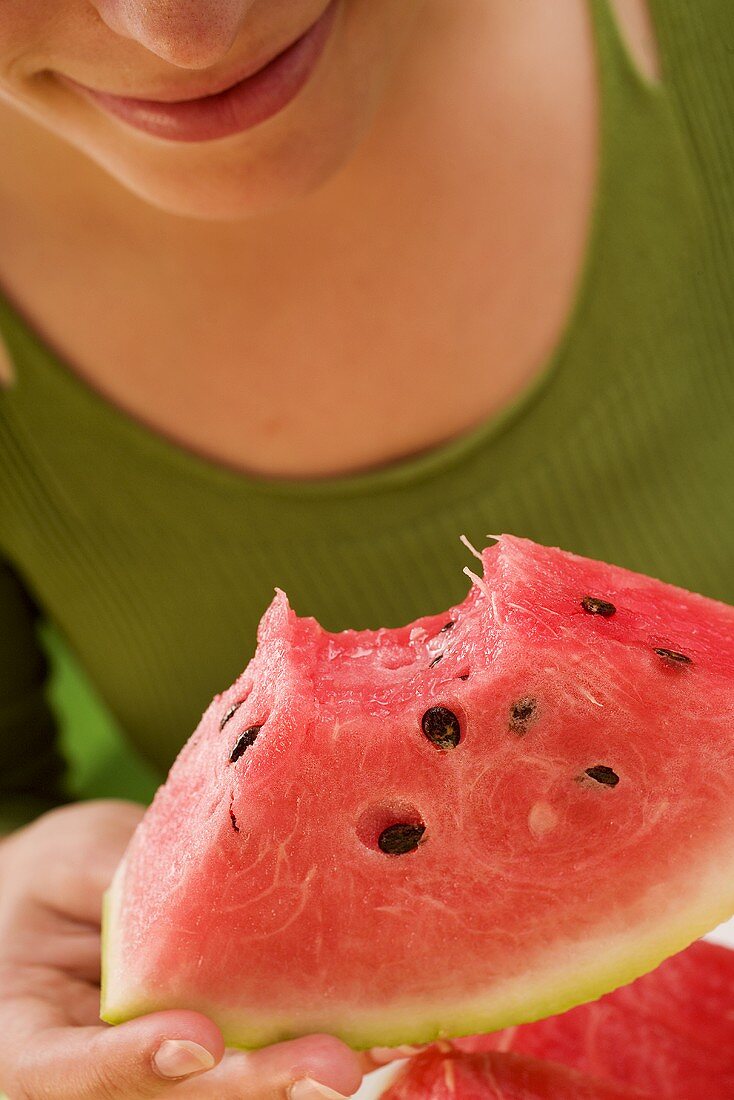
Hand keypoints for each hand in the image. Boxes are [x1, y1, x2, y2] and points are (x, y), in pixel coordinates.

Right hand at [0, 800, 368, 1099]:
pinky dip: (314, 1046)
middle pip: (171, 1098)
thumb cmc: (53, 880)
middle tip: (328, 1068)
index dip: (133, 1063)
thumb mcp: (70, 864)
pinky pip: (256, 1054)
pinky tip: (377, 1030)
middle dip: (252, 1085)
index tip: (197, 1039)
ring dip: (299, 1074)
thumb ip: (127, 889)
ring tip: (371, 1051)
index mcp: (31, 1038)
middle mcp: (99, 1073)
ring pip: (222, 1090)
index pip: (71, 1070)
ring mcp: (159, 1068)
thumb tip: (213, 880)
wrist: (59, 902)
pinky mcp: (214, 1046)